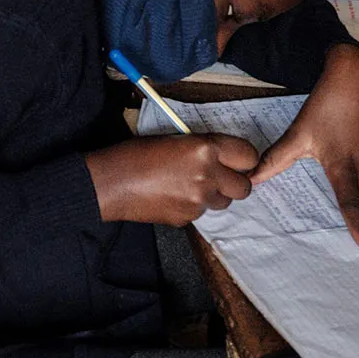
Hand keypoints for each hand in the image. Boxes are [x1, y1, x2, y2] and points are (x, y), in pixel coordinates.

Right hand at [85, 134, 258, 225]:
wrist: (111, 183)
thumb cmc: (135, 154)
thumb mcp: (174, 138)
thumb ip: (202, 146)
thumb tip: (220, 156)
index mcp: (204, 149)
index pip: (248, 155)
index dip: (244, 158)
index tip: (238, 159)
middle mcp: (207, 176)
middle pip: (244, 187)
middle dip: (235, 181)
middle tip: (220, 175)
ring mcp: (199, 201)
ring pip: (225, 202)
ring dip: (215, 194)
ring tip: (191, 185)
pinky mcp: (188, 219)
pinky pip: (202, 213)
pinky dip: (193, 206)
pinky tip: (173, 196)